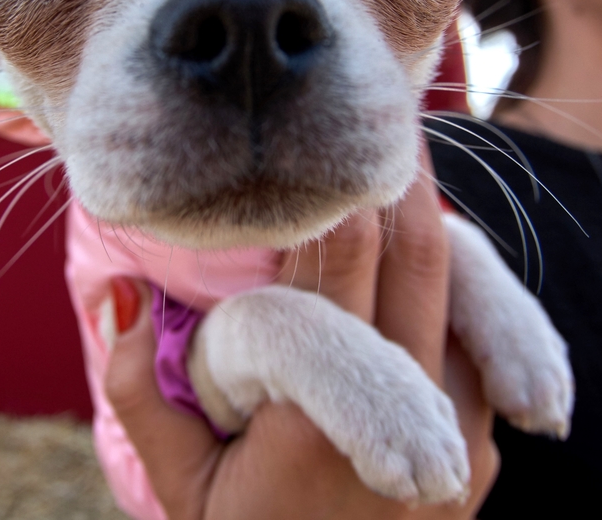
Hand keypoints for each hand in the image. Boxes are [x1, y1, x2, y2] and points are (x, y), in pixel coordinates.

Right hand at [104, 142, 498, 519]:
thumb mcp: (177, 487)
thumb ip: (139, 390)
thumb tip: (119, 292)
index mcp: (322, 417)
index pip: (343, 265)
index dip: (339, 190)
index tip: (329, 132)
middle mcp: (412, 421)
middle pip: (422, 258)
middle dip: (399, 180)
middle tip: (378, 119)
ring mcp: (463, 442)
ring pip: (465, 296)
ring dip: (430, 234)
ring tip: (392, 182)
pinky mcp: (482, 460)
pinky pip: (478, 348)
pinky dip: (452, 294)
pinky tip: (413, 264)